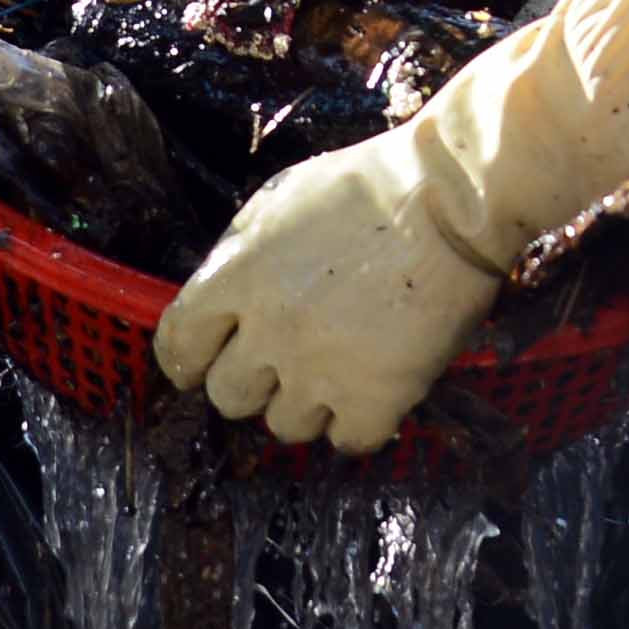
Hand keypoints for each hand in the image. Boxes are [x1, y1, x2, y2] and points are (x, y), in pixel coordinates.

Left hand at [153, 124, 495, 455]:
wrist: (451, 199)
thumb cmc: (367, 187)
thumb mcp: (277, 205)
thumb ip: (240, 260)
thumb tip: (222, 303)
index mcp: (235, 277)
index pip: (178, 346)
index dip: (189, 360)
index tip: (202, 363)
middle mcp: (268, 332)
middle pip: (228, 396)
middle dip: (251, 381)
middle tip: (284, 360)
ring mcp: (320, 371)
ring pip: (285, 426)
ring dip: (307, 403)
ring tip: (339, 368)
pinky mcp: (375, 398)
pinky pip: (346, 441)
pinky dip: (359, 423)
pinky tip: (374, 390)